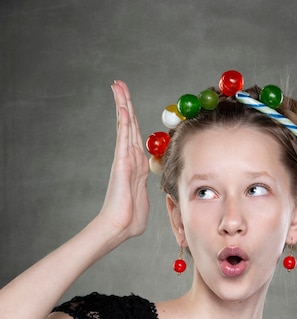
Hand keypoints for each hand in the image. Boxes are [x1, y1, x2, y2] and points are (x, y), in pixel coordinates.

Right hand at [100, 80, 149, 238]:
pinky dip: (124, 122)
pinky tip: (123, 107)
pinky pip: (124, 138)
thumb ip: (146, 192)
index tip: (130, 104)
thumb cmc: (130, 219)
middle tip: (119, 84)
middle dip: (125, 103)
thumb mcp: (144, 200)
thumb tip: (149, 194)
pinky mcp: (122, 163)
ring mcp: (125, 159)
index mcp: (137, 166)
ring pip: (125, 126)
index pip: (135, 136)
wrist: (118, 226)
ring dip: (123, 105)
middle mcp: (130, 159)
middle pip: (129, 125)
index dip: (133, 118)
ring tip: (117, 86)